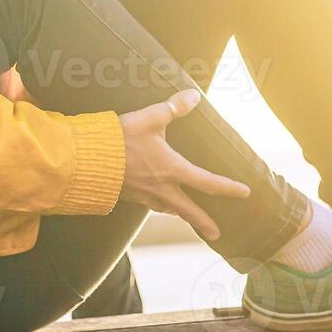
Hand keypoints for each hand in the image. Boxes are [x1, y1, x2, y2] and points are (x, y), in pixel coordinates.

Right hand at [118, 89, 251, 240]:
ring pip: (167, 209)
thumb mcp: (149, 118)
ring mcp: (143, 195)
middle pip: (188, 211)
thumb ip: (172, 108)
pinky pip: (150, 204)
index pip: (207, 182)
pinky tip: (157, 201)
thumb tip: (194, 96)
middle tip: (217, 234)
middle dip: (204, 223)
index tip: (245, 193)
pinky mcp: (128, 195)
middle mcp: (161, 188)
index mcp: (171, 169)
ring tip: (185, 216)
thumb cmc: (119, 139)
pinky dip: (159, 205)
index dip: (228, 188)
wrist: (85, 160)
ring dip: (179, 214)